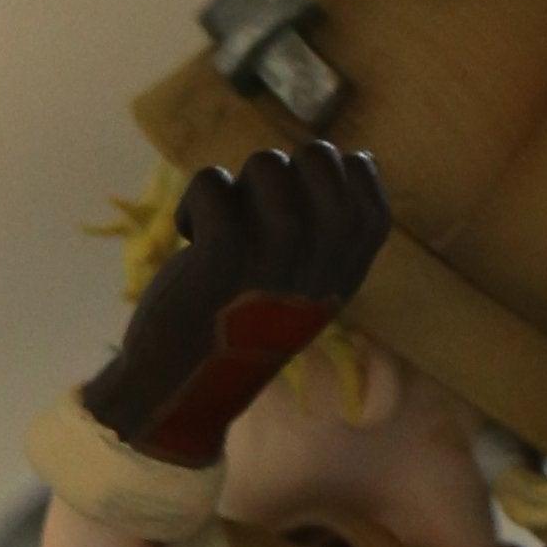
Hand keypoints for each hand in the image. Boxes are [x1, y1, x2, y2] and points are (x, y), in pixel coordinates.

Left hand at [84, 143, 391, 469]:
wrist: (184, 389)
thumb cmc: (241, 326)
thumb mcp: (305, 282)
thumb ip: (332, 229)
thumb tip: (362, 158)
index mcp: (346, 268)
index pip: (363, 178)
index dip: (324, 167)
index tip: (292, 205)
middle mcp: (321, 262)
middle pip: (320, 157)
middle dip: (280, 164)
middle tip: (253, 210)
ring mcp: (275, 258)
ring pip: (266, 163)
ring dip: (234, 184)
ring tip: (220, 226)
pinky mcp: (224, 256)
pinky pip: (213, 182)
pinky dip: (193, 198)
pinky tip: (189, 234)